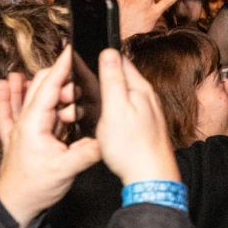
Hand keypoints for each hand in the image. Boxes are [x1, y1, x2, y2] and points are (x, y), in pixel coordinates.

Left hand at [0, 48, 100, 227]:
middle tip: (80, 83)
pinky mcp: (18, 136)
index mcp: (34, 124)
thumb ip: (87, 150)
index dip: (61, 69)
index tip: (71, 51)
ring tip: (56, 79)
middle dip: (61, 79)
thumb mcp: (67, 169)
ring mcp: (19, 128)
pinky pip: (8, 111)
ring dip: (43, 85)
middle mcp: (24, 122)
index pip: (49, 89)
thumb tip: (106, 137)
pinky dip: (8, 96)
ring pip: (29, 97)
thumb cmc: (35, 187)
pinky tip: (6, 83)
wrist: (15, 205)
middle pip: (40, 88)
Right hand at [95, 49, 178, 185]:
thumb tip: (110, 51)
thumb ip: (113, 80)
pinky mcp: (145, 126)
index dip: (101, 59)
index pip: (120, 61)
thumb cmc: (131, 146)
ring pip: (122, 95)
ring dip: (104, 96)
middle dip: (100, 79)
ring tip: (85, 104)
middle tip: (77, 90)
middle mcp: (147, 97)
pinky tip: (103, 120)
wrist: (150, 176)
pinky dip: (111, 111)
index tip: (82, 63)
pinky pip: (124, 110)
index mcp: (140, 88)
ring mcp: (148, 111)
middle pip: (121, 78)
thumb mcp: (115, 108)